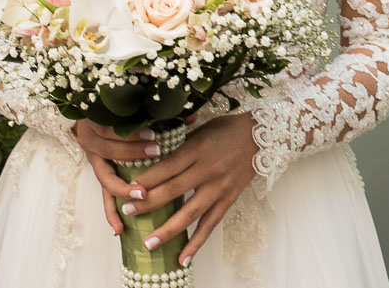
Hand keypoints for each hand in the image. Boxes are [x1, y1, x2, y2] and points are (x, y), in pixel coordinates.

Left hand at [74, 113, 259, 263]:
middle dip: (148, 203)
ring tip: (149, 244)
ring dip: (168, 230)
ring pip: (191, 213)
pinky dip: (197, 242)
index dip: (147, 180)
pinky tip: (183, 259)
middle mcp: (208, 169)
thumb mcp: (200, 129)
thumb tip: (149, 157)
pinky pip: (211, 224)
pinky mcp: (229, 199)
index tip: (128, 190)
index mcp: (198, 148)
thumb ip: (178, 144)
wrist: (261, 136)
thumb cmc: (226, 129)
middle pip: (174, 190)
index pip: (167, 168)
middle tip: (128, 213)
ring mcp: (220, 187)